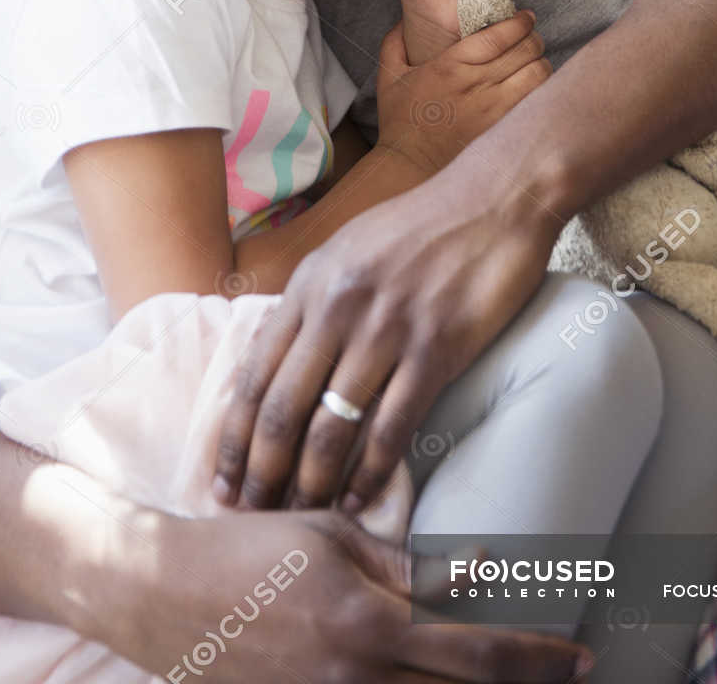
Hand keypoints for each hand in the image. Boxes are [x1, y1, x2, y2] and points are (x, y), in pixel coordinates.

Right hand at [95, 506, 594, 682]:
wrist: (163, 594)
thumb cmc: (252, 549)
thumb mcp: (333, 538)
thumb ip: (406, 567)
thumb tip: (480, 571)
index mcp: (367, 625)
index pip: (478, 653)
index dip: (538, 658)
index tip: (581, 657)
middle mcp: (354, 681)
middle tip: (565, 675)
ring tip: (507, 682)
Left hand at [209, 160, 566, 519]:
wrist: (492, 200)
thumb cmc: (418, 227)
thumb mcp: (346, 250)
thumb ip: (311, 303)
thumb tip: (276, 357)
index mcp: (310, 284)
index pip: (255, 373)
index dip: (235, 436)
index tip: (225, 480)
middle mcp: (338, 307)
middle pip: (283, 409)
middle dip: (263, 472)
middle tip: (255, 513)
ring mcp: (386, 329)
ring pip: (332, 427)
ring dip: (312, 483)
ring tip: (304, 516)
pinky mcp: (435, 349)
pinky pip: (391, 427)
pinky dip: (371, 473)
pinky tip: (359, 499)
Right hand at [376, 10, 550, 172]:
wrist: (410, 165)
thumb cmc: (401, 120)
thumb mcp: (390, 76)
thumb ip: (394, 43)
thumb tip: (405, 21)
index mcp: (451, 65)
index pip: (498, 36)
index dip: (519, 23)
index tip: (525, 17)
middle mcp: (476, 84)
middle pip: (524, 50)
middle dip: (533, 37)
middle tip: (530, 36)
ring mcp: (493, 108)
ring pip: (537, 74)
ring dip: (540, 62)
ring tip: (534, 60)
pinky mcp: (503, 127)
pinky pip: (535, 100)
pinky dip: (540, 88)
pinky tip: (532, 85)